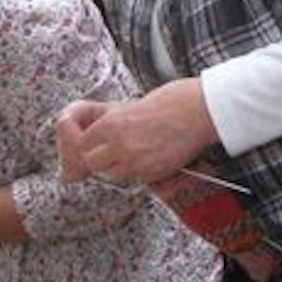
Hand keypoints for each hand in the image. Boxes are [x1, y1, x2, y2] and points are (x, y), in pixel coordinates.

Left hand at [58, 81, 211, 183]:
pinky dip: (138, 172)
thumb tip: (95, 131)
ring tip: (134, 153)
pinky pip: (135, 179)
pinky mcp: (153, 173)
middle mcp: (119, 145)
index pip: (82, 144)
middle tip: (111, 152)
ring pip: (113, 174)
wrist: (199, 111)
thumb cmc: (171, 102)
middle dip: (99, 159)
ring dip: (118, 167)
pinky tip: (150, 157)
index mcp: (111, 124)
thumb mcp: (131, 105)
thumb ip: (109, 121)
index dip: (89, 145)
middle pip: (91, 163)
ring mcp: (136, 162)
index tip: (95, 144)